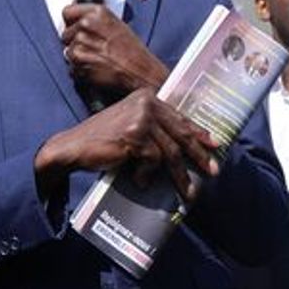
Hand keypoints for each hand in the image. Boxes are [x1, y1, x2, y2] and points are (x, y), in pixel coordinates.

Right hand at [34, 87, 217, 199]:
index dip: (198, 131)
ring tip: (186, 191)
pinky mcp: (134, 136)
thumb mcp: (131, 127)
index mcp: (146, 97)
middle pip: (180, 133)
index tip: (214, 144)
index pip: (179, 116)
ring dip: (178, 175)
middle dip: (199, 155)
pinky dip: (147, 175)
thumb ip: (154, 129)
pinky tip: (139, 180)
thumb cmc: (103, 140)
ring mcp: (141, 119)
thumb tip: (182, 146)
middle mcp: (146, 104)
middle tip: (213, 170)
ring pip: (170, 152)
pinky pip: (153, 160)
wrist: (73, 147)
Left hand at [61, 4, 168, 95]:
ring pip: (68, 50)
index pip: (67, 12)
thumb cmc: (132, 50)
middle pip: (66, 33)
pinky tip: (95, 68)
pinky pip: (71, 66)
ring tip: (96, 58)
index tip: (75, 27)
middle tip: (92, 47)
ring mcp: (80, 44)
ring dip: (78, 56)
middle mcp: (86, 25)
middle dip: (75, 41)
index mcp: (96, 12)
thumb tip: (79, 17)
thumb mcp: (116, 24)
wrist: (139, 71)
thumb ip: (95, 18)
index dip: (71, 21)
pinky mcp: (77, 62)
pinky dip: (80, 69)